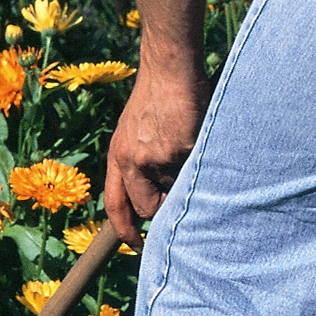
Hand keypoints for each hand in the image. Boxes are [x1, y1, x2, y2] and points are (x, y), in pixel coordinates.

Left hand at [103, 59, 211, 245]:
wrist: (169, 69)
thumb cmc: (158, 97)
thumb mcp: (135, 132)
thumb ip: (139, 163)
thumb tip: (158, 198)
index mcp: (118, 156)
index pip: (115, 205)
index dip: (126, 230)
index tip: (137, 246)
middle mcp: (131, 161)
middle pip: (147, 208)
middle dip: (165, 207)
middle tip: (180, 193)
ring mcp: (154, 157)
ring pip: (175, 190)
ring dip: (185, 181)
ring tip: (190, 155)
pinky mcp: (178, 150)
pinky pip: (194, 172)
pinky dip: (200, 164)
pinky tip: (200, 142)